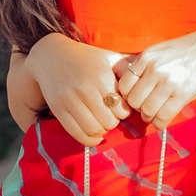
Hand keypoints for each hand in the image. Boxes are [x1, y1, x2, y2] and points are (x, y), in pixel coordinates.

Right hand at [12, 34, 129, 146]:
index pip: (121, 108)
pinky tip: (94, 133)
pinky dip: (89, 139)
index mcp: (101, 75)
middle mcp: (85, 88)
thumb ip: (127, 69)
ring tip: (101, 122)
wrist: (51, 56)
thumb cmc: (86, 58)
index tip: (120, 108)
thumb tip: (144, 82)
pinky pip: (77, 134)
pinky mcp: (58, 109)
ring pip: (94, 130)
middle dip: (113, 122)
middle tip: (110, 116)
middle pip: (109, 121)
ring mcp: (69, 100)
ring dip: (101, 131)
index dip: (124, 112)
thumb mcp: (108, 57)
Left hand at [112, 25, 195, 129]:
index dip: (129, 96)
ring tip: (156, 114)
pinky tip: (163, 121)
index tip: (137, 99)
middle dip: (139, 109)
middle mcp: (155, 69)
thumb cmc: (186, 52)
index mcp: (146, 57)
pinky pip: (163, 117)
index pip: (124, 86)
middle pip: (134, 101)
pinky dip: (160, 124)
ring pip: (147, 111)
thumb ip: (143, 67)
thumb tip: (127, 91)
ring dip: (149, 118)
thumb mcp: (160, 51)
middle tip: (147, 109)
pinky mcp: (183, 94)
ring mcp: (169, 82)